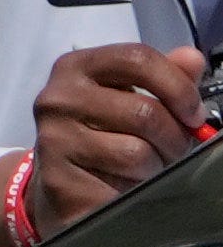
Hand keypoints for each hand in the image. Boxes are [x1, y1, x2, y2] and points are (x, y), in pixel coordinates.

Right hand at [0, 44, 217, 246]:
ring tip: (144, 168)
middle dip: (173, 137)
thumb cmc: (104, 138)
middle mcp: (58, 97)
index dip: (178, 86)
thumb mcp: (132, 101)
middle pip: (144, 111)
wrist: (64, 188)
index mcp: (75, 68)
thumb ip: (164, 78)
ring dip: (155, 166)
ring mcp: (54, 138)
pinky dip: (135, 188)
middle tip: (171, 149)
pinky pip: (122, 184)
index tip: (193, 114)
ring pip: (137, 151)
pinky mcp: (59, 179)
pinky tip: (125, 185)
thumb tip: (192, 58)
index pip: (136, 58)